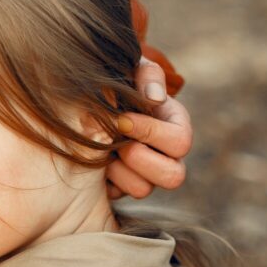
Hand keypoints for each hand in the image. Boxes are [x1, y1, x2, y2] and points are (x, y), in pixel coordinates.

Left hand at [106, 57, 193, 198]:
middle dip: (139, 159)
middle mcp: (167, 156)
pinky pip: (117, 196)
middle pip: (174, 176)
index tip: (121, 119)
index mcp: (175, 126)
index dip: (151, 132)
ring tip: (102, 153)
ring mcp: (146, 175)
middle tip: (117, 143)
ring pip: (144, 190)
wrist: (85, 102)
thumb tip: (154, 98)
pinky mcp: (122, 187)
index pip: (180, 141)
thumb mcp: (132, 70)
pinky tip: (93, 163)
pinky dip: (103, 182)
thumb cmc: (117, 82)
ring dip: (119, 172)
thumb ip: (146, 76)